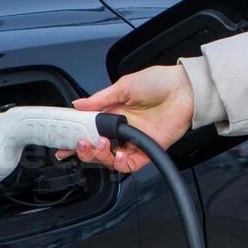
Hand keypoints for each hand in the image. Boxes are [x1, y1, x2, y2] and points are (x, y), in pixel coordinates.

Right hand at [59, 64, 195, 173]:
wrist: (185, 89)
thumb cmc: (159, 82)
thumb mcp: (124, 86)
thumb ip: (100, 99)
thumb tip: (77, 104)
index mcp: (113, 113)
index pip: (88, 130)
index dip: (75, 138)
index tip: (62, 144)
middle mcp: (121, 129)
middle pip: (96, 148)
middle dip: (84, 150)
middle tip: (81, 144)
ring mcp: (134, 141)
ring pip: (110, 159)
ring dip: (100, 156)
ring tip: (100, 145)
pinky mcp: (148, 149)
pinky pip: (130, 165)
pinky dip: (121, 164)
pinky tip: (119, 155)